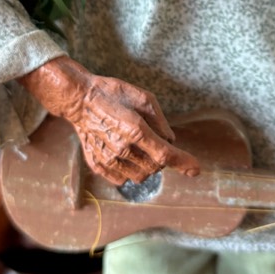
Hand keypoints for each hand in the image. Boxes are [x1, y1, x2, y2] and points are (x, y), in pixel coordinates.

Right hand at [18, 56, 199, 184]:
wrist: (79, 100)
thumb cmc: (113, 94)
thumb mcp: (143, 97)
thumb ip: (160, 122)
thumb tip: (171, 142)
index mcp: (135, 129)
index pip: (165, 155)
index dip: (183, 163)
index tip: (195, 170)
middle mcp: (121, 148)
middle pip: (155, 167)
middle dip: (161, 158)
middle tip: (152, 140)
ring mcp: (108, 159)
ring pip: (140, 176)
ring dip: (147, 166)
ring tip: (137, 147)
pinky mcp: (97, 165)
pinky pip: (122, 179)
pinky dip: (130, 171)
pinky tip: (125, 154)